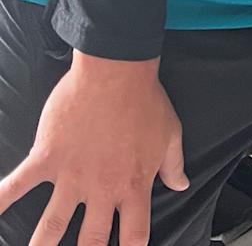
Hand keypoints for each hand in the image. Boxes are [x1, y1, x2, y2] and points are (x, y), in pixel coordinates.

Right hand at [0, 52, 187, 245]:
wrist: (117, 73)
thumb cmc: (145, 101)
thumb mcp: (170, 134)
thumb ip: (173, 165)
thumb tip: (182, 184)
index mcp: (134, 185)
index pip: (136, 233)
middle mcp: (102, 189)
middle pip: (93, 238)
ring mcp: (72, 176)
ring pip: (53, 225)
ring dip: (41, 245)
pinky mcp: (47, 158)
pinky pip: (18, 185)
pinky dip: (1, 199)